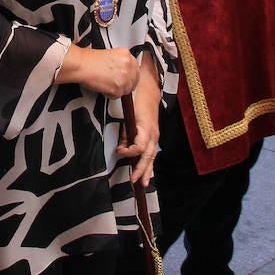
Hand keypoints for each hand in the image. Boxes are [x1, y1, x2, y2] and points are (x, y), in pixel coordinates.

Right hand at [57, 46, 138, 98]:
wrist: (81, 65)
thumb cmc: (89, 59)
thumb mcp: (110, 54)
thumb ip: (121, 62)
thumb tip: (125, 71)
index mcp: (126, 54)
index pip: (136, 68)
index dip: (130, 75)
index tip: (126, 78)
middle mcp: (127, 64)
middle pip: (134, 80)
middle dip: (126, 84)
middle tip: (115, 83)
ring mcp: (124, 77)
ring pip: (126, 90)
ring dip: (118, 89)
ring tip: (107, 84)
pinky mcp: (117, 88)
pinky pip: (117, 96)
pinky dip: (110, 94)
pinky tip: (103, 87)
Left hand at [116, 61, 161, 186]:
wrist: (149, 90)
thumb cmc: (136, 100)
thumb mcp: (128, 114)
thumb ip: (126, 132)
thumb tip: (122, 148)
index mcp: (145, 127)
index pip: (140, 146)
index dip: (129, 152)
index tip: (119, 151)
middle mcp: (153, 134)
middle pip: (148, 156)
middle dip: (141, 169)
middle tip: (134, 180)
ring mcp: (155, 136)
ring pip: (152, 157)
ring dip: (148, 171)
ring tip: (143, 184)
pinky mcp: (154, 137)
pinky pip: (152, 153)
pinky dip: (149, 164)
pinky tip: (147, 174)